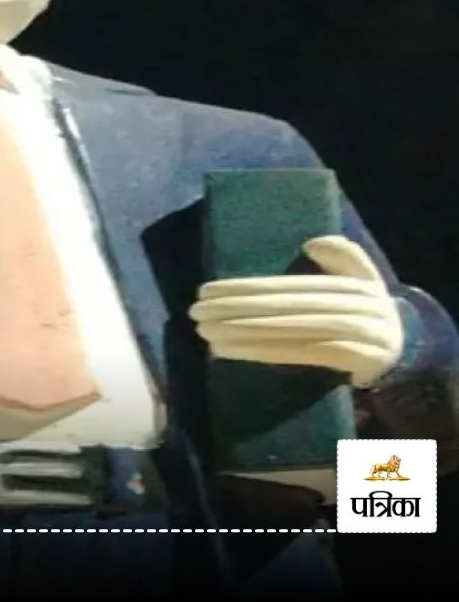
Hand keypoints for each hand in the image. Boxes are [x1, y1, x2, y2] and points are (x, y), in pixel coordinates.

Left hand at [189, 236, 403, 386]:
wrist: (406, 352)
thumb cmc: (366, 312)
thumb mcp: (361, 279)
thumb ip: (342, 256)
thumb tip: (312, 242)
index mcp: (347, 284)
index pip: (284, 285)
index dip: (244, 287)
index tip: (206, 289)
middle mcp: (352, 305)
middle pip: (282, 307)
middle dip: (235, 309)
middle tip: (195, 312)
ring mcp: (356, 333)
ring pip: (288, 331)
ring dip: (242, 333)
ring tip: (205, 333)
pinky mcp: (355, 359)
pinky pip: (301, 355)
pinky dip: (264, 353)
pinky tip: (233, 352)